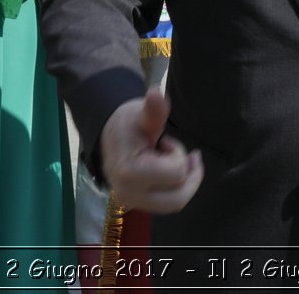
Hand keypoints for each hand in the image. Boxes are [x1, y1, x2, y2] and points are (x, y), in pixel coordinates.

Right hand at [99, 87, 202, 212]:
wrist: (110, 135)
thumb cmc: (128, 123)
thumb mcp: (141, 113)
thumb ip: (154, 110)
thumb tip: (156, 92)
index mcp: (130, 172)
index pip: (176, 174)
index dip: (178, 154)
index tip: (165, 141)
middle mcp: (129, 194)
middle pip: (178, 198)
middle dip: (189, 175)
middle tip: (183, 155)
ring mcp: (132, 202)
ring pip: (174, 204)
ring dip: (184, 183)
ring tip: (178, 162)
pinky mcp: (137, 205)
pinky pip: (166, 204)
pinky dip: (176, 189)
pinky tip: (173, 172)